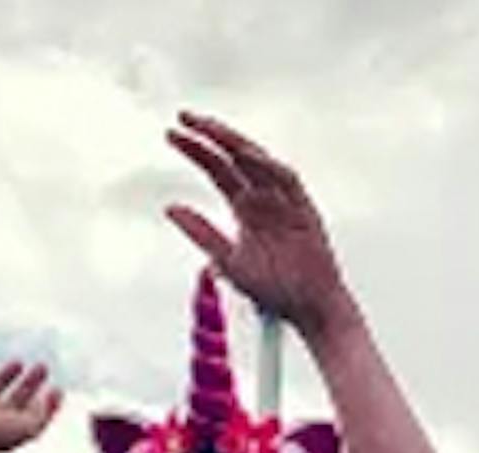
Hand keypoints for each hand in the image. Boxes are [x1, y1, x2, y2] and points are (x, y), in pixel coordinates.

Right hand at [0, 358, 58, 452]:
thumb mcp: (24, 429)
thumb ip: (42, 415)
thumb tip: (49, 398)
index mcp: (8, 428)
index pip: (32, 415)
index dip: (46, 403)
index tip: (57, 388)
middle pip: (16, 399)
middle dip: (30, 384)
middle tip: (43, 367)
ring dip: (6, 375)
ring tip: (20, 362)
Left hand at [164, 112, 354, 333]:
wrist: (308, 310)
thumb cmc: (274, 289)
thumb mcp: (227, 260)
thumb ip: (201, 232)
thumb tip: (170, 207)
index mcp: (244, 207)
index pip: (216, 168)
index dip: (195, 150)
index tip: (171, 134)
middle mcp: (263, 198)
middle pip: (235, 157)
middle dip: (210, 134)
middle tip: (184, 117)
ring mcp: (284, 202)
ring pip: (259, 161)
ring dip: (235, 142)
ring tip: (211, 129)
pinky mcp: (305, 211)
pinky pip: (287, 181)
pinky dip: (269, 167)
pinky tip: (247, 155)